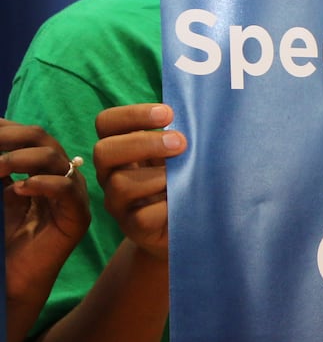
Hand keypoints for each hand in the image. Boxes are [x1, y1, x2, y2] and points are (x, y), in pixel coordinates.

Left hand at [1, 121, 89, 302]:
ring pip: (54, 158)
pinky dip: (44, 184)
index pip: (27, 135)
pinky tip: (21, 189)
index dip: (6, 127)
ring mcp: (69, 195)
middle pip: (41, 139)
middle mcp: (56, 176)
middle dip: (10, 137)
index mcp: (37, 168)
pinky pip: (67, 190)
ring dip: (21, 158)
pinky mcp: (77, 217)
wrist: (11, 283)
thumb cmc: (1, 242)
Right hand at [93, 104, 186, 259]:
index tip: (168, 114)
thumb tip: (199, 113)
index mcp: (120, 147)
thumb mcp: (179, 151)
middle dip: (143, 143)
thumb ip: (179, 134)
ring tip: (184, 175)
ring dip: (158, 176)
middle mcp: (111, 173)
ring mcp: (118, 202)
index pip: (106, 123)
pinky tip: (184, 199)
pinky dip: (166, 206)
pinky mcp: (133, 227)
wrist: (186, 221)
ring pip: (120, 184)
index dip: (132, 114)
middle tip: (181, 143)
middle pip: (104, 151)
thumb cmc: (183, 175)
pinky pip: (141, 216)